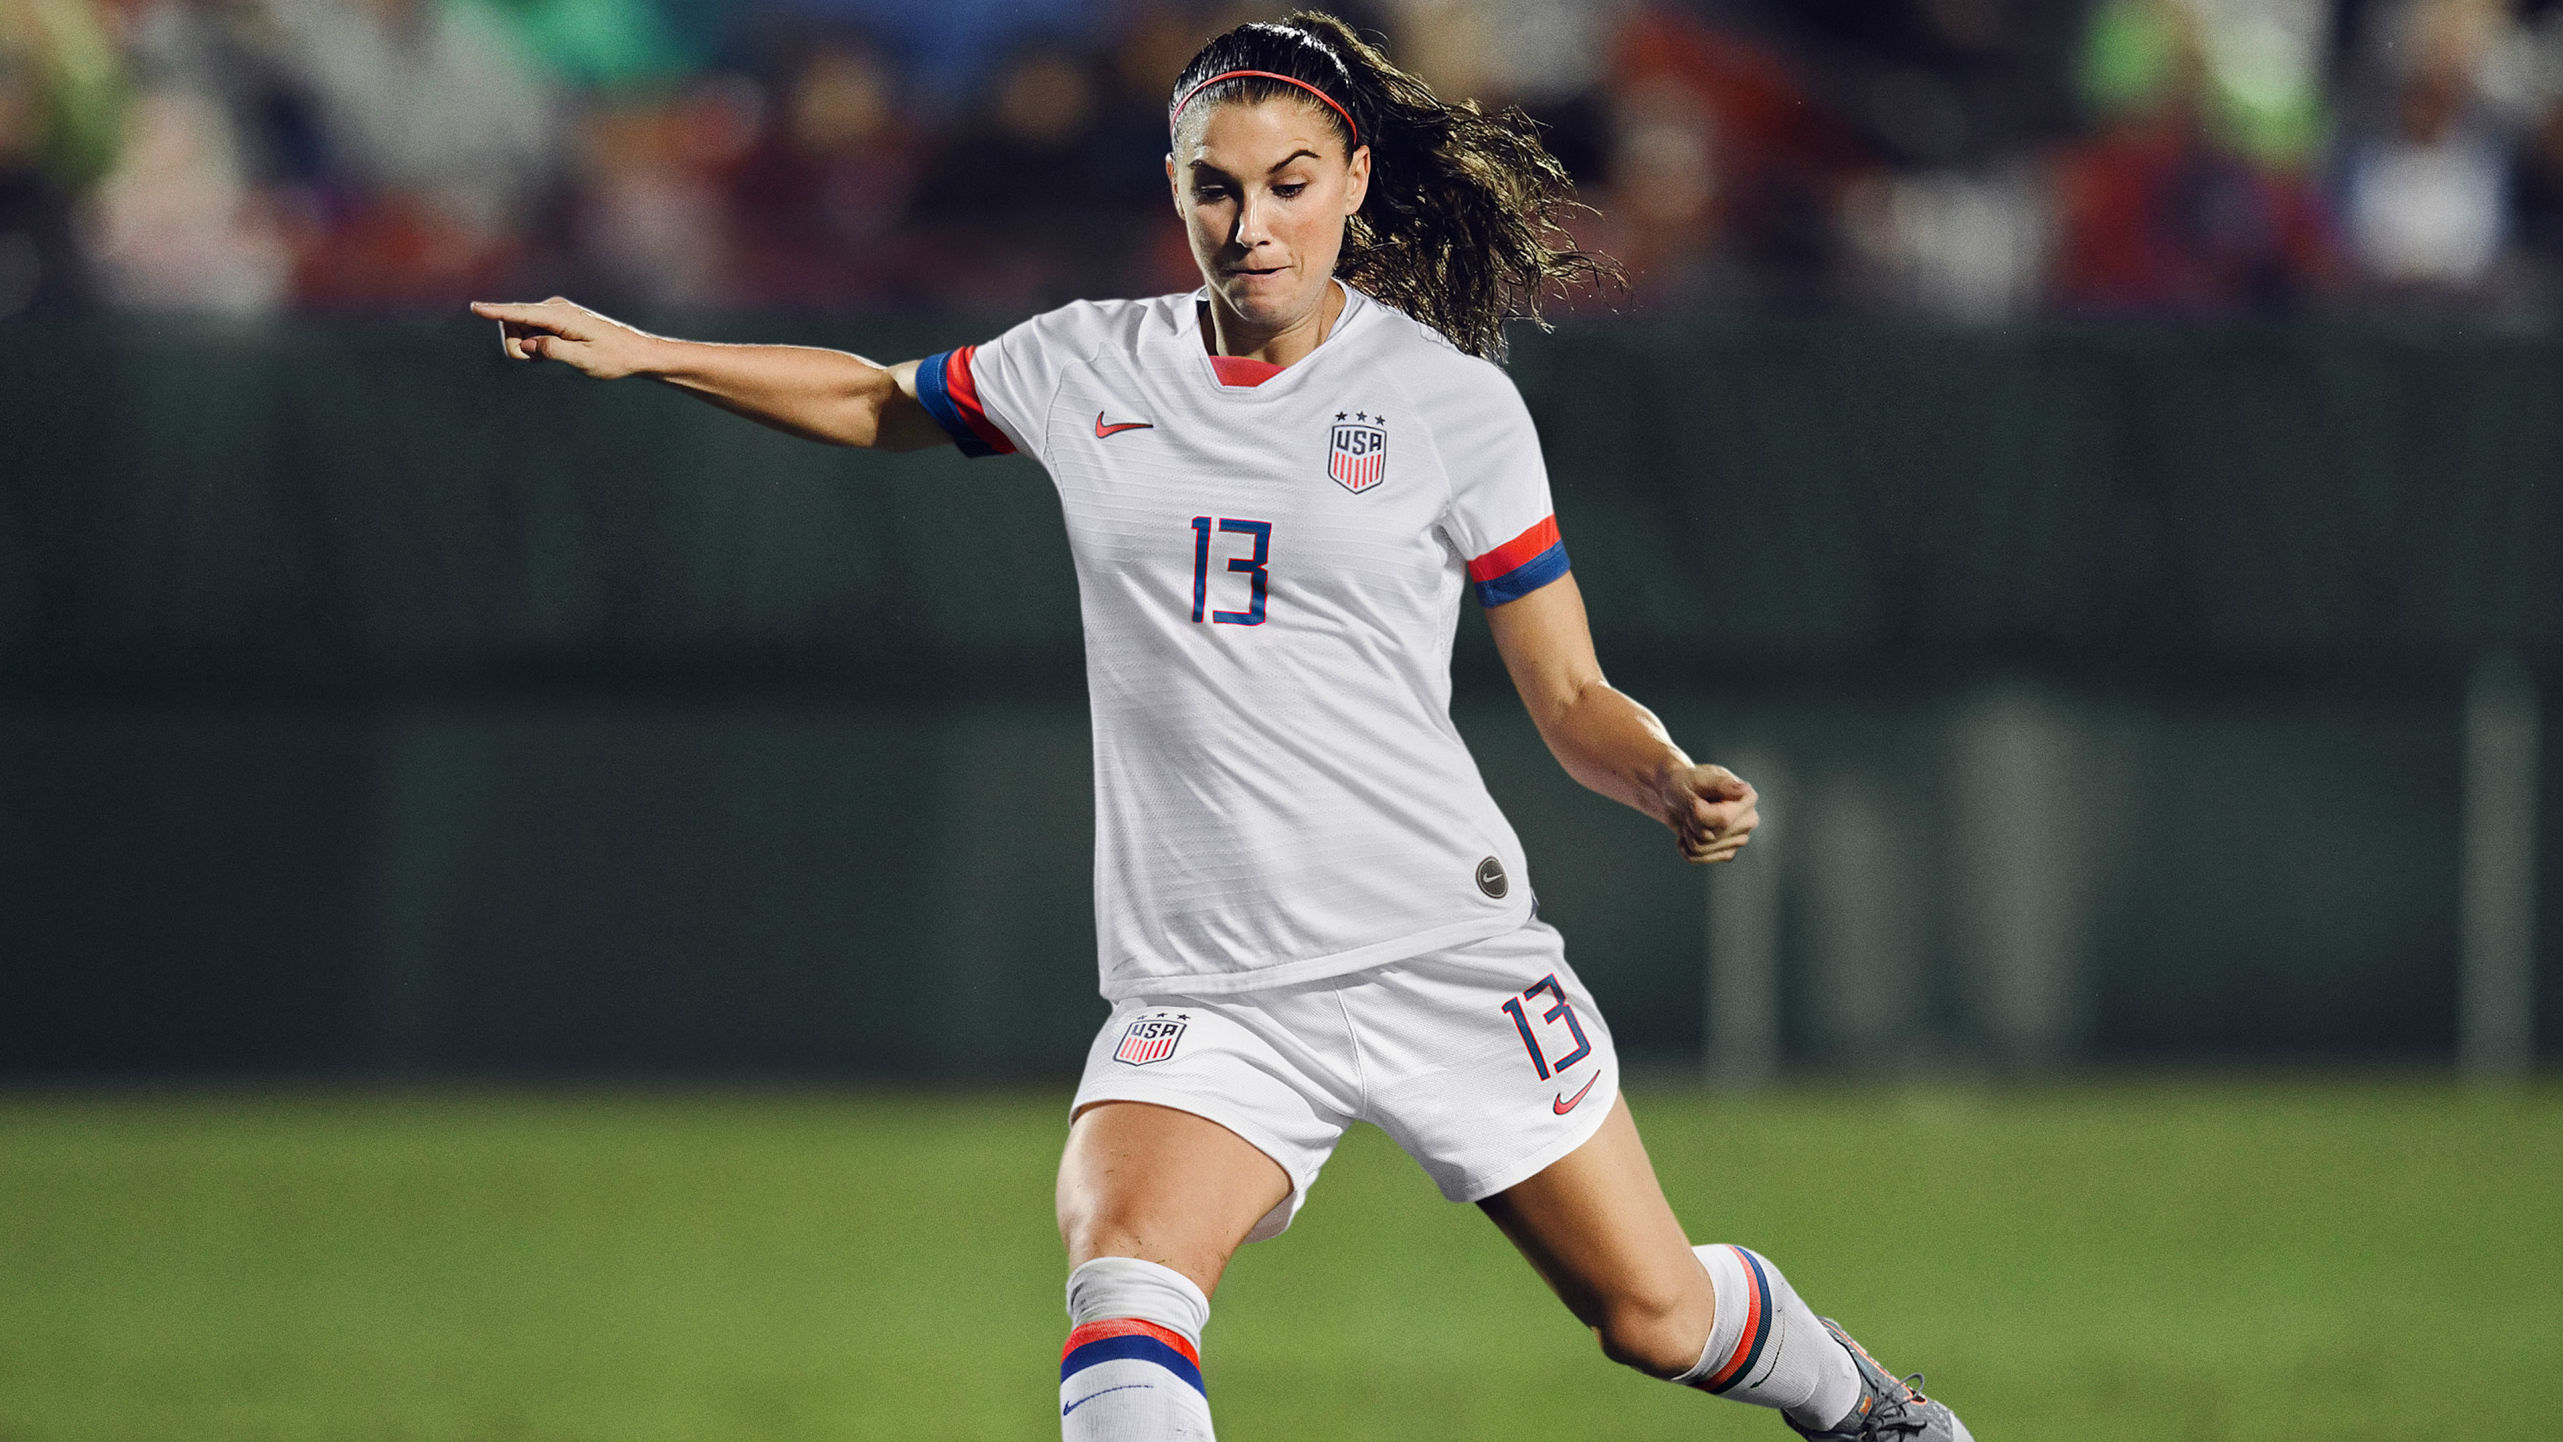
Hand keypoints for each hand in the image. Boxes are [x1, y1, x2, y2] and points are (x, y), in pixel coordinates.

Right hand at [467, 297, 659, 379]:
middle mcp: (554, 308)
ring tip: (556, 355)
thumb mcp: (586, 360)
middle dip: (517, 346)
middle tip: (541, 361)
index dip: (496, 312)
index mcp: (562, 316)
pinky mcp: (554, 320)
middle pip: (513, 324)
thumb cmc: (614, 357)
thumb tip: (527, 345)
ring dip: (527, 347)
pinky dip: (535, 345)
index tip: (475, 307)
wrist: (636, 352)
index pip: (522, 313)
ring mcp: (553, 312)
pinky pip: (530, 331)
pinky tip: (555, 352)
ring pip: (519, 329)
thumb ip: (554, 351)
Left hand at [1666, 763, 1756, 863]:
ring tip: (1690, 818)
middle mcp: (1749, 819)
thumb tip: (1745, 789)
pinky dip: (1684, 846)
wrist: (1673, 796)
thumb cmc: (1685, 782)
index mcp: (1747, 797)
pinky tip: (1687, 833)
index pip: (1723, 819)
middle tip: (1691, 807)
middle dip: (1691, 823)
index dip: (1697, 813)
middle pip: (1709, 836)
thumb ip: (1720, 785)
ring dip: (1687, 833)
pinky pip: (1696, 858)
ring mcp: (1740, 839)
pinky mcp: (1727, 853)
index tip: (1694, 800)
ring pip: (1701, 848)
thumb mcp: (1697, 779)